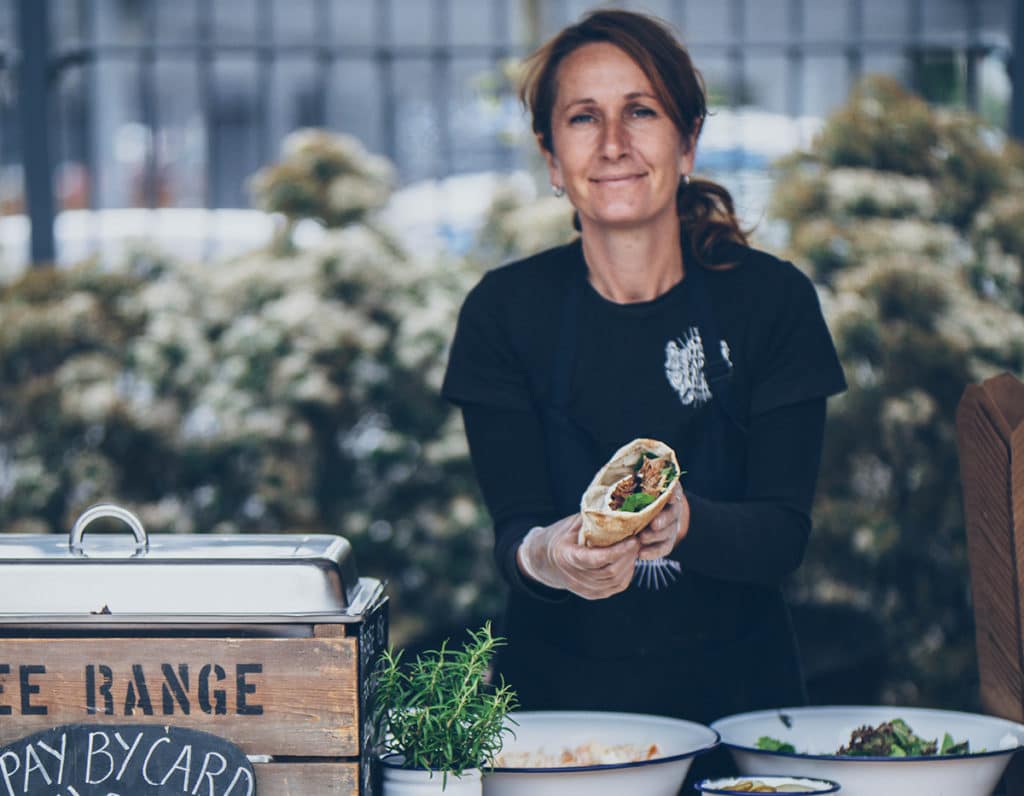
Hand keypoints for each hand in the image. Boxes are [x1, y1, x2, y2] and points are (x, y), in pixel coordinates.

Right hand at [517, 514, 639, 599]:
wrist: (545, 560)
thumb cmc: (560, 537)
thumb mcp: (572, 525)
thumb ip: (592, 521)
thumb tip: (619, 510)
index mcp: (566, 557)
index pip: (595, 559)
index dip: (617, 551)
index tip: (632, 539)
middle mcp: (574, 577)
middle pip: (609, 572)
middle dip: (628, 556)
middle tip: (638, 540)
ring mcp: (583, 589)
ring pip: (616, 581)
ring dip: (630, 564)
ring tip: (635, 549)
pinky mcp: (592, 594)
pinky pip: (616, 587)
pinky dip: (627, 574)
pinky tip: (629, 561)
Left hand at [635, 482, 688, 559]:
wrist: (642, 510)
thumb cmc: (634, 493)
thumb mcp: (635, 483)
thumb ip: (632, 479)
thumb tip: (618, 467)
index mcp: (666, 491)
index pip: (674, 490)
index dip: (672, 494)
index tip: (669, 498)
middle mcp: (672, 508)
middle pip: (673, 514)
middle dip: (664, 520)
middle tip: (653, 524)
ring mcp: (671, 525)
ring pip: (668, 532)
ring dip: (655, 537)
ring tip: (641, 539)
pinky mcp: (667, 540)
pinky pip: (663, 548)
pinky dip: (653, 553)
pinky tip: (641, 554)